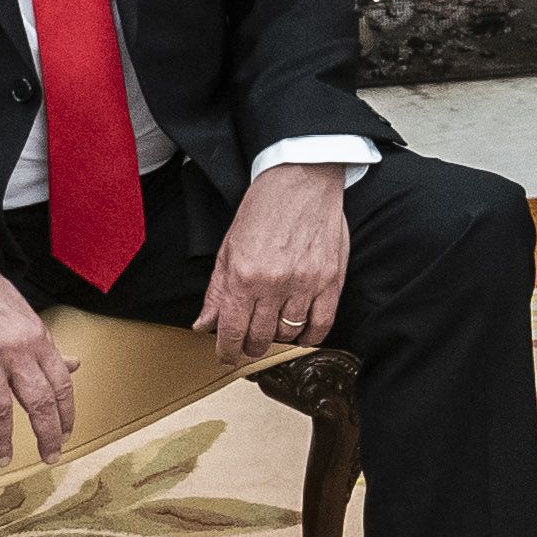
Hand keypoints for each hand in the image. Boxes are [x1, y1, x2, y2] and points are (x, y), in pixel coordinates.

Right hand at [0, 251, 80, 468]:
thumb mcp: (24, 313)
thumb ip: (46, 344)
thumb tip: (72, 364)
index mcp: (37, 337)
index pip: (60, 383)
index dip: (65, 412)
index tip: (65, 432)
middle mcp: (16, 351)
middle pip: (38, 402)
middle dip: (46, 433)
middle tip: (49, 455)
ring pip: (2, 410)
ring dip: (3, 440)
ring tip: (3, 458)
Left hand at [199, 161, 353, 366]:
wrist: (301, 180)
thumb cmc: (264, 208)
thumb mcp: (228, 248)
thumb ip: (217, 291)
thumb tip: (205, 325)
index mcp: (244, 275)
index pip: (233, 330)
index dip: (227, 350)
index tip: (227, 356)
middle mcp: (275, 283)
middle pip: (261, 336)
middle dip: (250, 347)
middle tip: (249, 345)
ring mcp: (306, 282)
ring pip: (289, 333)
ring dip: (278, 338)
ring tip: (273, 331)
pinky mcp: (331, 279)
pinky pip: (322, 323)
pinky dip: (310, 336)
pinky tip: (301, 333)